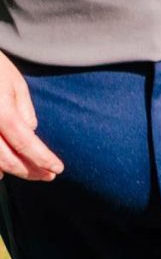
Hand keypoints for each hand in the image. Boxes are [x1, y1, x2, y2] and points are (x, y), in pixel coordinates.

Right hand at [0, 52, 61, 181]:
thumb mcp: (14, 82)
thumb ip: (23, 109)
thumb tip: (31, 133)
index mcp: (1, 113)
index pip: (25, 143)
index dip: (42, 160)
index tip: (57, 169)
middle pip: (7, 159)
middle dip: (29, 170)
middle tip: (48, 176)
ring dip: (9, 171)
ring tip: (29, 173)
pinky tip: (1, 170)